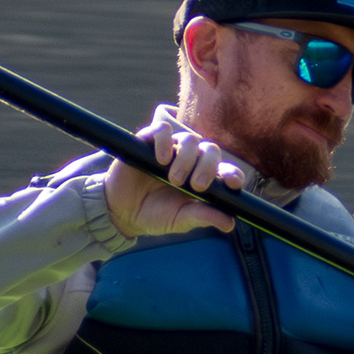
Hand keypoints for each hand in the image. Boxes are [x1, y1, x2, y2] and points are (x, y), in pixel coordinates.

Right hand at [106, 113, 245, 238]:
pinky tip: (161, 160)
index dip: (232, 174)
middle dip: (208, 167)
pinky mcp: (149, 142)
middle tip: (197, 186)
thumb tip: (230, 223)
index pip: (225, 170)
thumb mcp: (180, 220)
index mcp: (202, 179)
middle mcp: (190, 161)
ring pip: (189, 139)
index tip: (231, 182)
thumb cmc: (154, 215)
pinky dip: (165, 141)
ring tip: (173, 179)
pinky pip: (162, 129)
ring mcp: (170, 150)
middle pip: (210, 150)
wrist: (121, 212)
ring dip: (186, 158)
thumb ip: (203, 217)